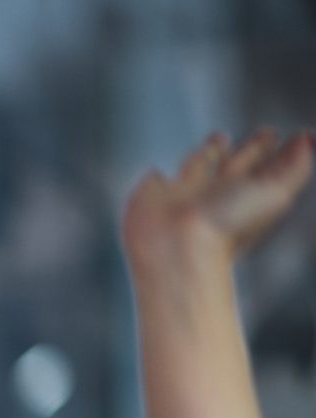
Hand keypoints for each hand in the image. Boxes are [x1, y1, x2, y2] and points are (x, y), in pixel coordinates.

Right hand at [123, 127, 314, 278]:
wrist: (176, 246)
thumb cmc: (227, 227)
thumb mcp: (278, 194)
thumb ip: (297, 166)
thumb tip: (310, 140)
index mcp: (252, 193)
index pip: (275, 166)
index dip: (291, 151)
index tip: (303, 135)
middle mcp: (222, 192)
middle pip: (243, 164)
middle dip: (255, 148)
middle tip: (267, 132)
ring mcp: (188, 193)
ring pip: (204, 165)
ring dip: (211, 150)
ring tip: (220, 137)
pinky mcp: (155, 194)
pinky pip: (158, 181)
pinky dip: (158, 177)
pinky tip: (158, 174)